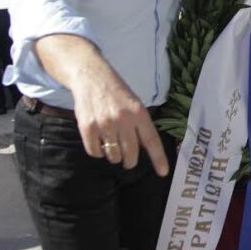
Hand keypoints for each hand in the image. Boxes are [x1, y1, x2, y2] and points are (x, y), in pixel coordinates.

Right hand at [35, 34, 168, 175]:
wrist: (91, 76)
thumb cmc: (116, 92)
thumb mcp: (135, 103)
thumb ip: (140, 125)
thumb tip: (145, 149)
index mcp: (139, 112)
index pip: (151, 140)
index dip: (158, 158)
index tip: (163, 172)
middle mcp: (123, 119)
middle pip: (131, 153)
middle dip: (130, 161)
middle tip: (128, 160)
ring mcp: (104, 124)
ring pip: (113, 156)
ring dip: (114, 156)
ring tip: (112, 145)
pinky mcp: (87, 128)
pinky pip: (95, 152)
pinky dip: (98, 152)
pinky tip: (100, 142)